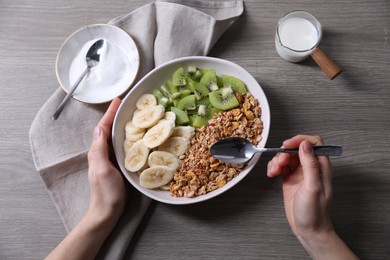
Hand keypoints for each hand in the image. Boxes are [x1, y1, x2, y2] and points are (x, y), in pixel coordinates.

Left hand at [46, 98, 126, 259]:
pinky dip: (128, 137)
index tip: (119, 100)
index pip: (103, 127)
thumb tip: (99, 127)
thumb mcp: (101, 169)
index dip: (110, 113)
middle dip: (117, 115)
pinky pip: (122, 146)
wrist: (107, 212)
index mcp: (98, 150)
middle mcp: (103, 152)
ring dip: (123, 124)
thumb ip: (99, 149)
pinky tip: (136, 136)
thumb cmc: (106, 192)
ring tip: (134, 115)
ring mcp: (110, 158)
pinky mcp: (118, 164)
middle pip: (109, 128)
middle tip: (129, 104)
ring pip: (116, 136)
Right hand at [267, 135, 357, 258]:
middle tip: (280, 163)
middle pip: (296, 148)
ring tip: (273, 171)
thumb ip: (310, 164)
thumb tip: (305, 145)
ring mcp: (300, 173)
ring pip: (287, 156)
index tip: (287, 145)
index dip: (300, 140)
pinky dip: (274, 167)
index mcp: (321, 167)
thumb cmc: (314, 212)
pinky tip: (271, 174)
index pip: (314, 143)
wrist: (308, 229)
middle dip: (285, 152)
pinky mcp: (290, 179)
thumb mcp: (313, 187)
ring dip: (277, 160)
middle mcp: (311, 167)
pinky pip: (280, 166)